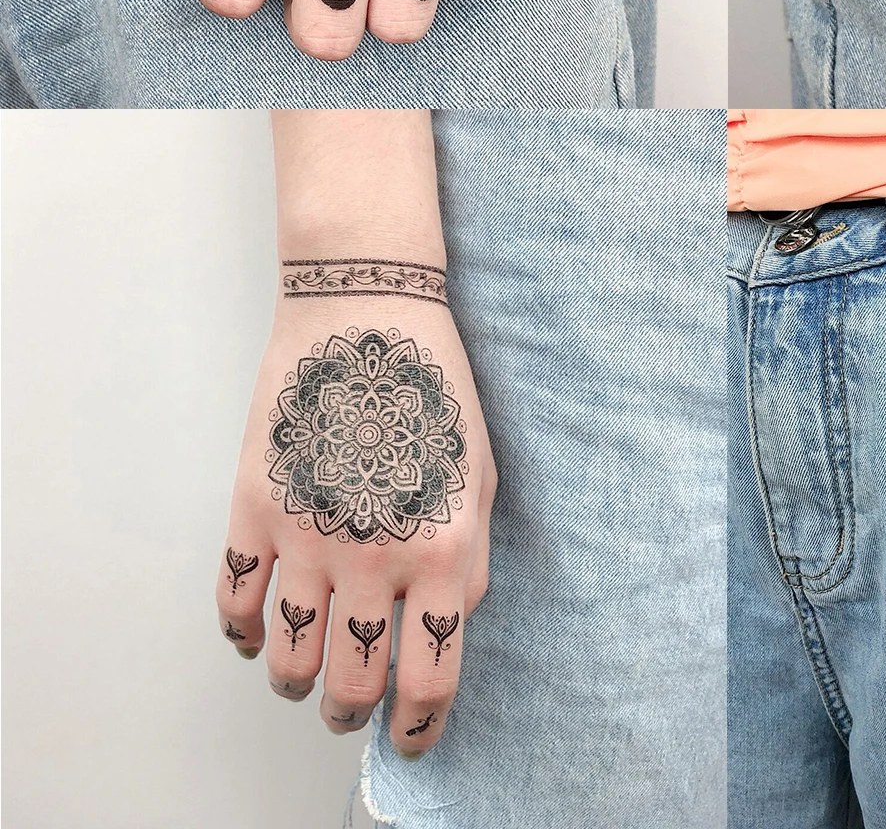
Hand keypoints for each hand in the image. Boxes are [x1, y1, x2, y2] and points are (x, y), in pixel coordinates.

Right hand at [216, 298, 493, 756]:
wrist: (366, 314)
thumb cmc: (435, 388)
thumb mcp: (483, 476)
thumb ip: (471, 560)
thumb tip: (445, 625)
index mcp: (445, 548)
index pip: (430, 676)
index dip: (419, 727)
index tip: (411, 739)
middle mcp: (375, 555)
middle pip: (354, 682)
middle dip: (355, 711)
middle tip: (355, 706)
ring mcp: (307, 535)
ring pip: (289, 660)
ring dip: (297, 684)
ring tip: (307, 678)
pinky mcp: (253, 510)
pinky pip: (235, 603)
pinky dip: (243, 633)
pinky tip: (257, 631)